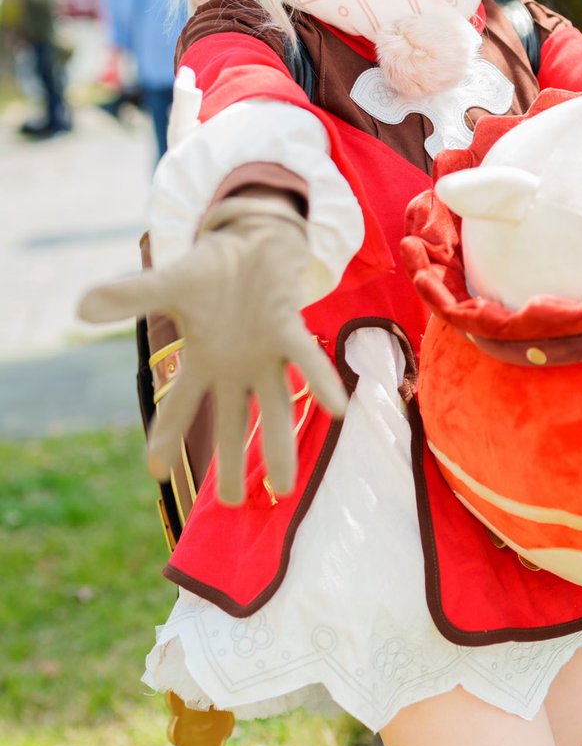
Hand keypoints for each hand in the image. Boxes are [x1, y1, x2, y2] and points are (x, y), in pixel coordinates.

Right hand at [77, 195, 347, 503]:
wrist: (253, 241)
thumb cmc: (211, 271)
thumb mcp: (167, 282)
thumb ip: (129, 296)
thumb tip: (79, 306)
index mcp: (203, 361)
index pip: (180, 407)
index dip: (165, 438)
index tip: (154, 473)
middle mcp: (237, 367)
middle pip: (232, 422)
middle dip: (231, 462)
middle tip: (233, 504)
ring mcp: (266, 353)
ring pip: (275, 406)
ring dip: (278, 445)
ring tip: (283, 486)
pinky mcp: (290, 329)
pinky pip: (306, 359)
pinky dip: (320, 381)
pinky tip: (337, 407)